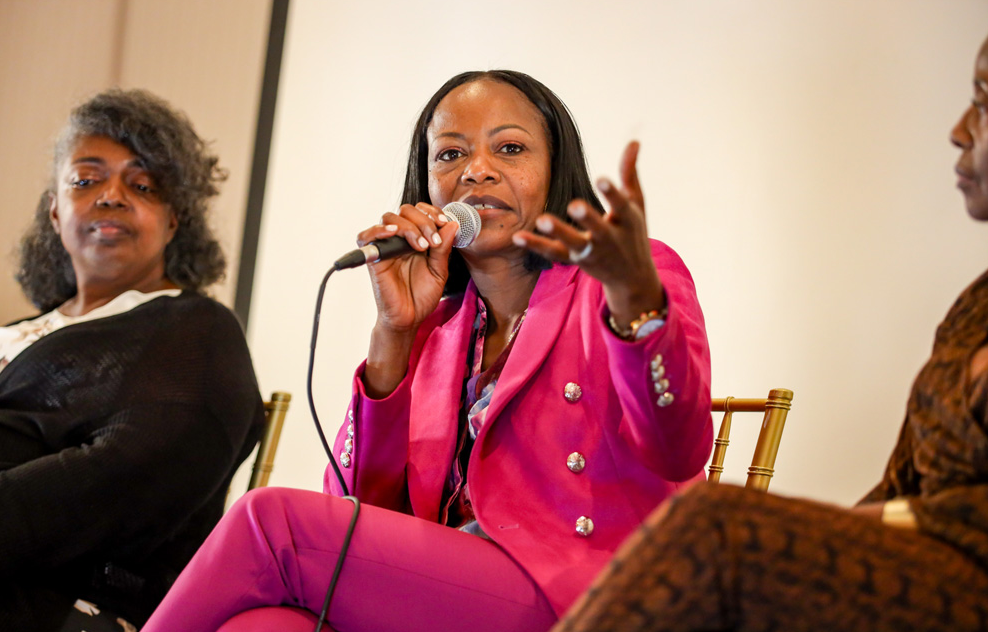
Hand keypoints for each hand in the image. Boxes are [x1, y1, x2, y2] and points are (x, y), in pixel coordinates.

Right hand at [359, 202, 459, 397]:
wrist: (409, 318)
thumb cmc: (422, 296)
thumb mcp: (439, 271)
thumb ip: (443, 249)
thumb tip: (452, 224)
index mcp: (416, 239)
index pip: (420, 212)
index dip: (432, 212)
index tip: (444, 223)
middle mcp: (400, 239)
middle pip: (405, 211)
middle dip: (423, 221)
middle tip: (433, 241)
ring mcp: (386, 246)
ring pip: (389, 218)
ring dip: (408, 226)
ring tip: (420, 245)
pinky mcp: (373, 258)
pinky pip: (366, 235)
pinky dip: (378, 230)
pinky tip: (393, 233)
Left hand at [513, 141, 664, 327]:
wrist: (631, 277)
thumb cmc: (633, 233)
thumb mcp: (636, 204)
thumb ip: (629, 173)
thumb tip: (633, 140)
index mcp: (627, 221)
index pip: (620, 205)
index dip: (611, 193)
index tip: (601, 179)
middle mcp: (609, 238)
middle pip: (597, 228)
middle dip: (587, 218)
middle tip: (574, 205)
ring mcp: (591, 251)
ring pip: (572, 242)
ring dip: (557, 232)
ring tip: (542, 220)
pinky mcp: (574, 259)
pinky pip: (552, 252)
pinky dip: (535, 245)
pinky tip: (518, 236)